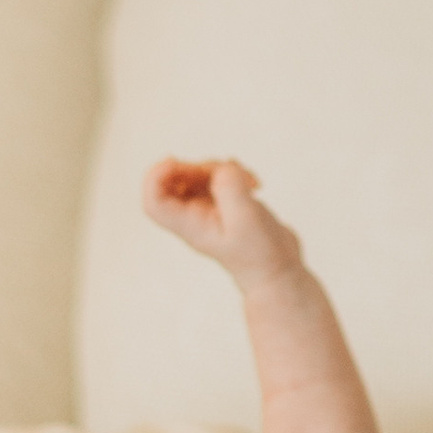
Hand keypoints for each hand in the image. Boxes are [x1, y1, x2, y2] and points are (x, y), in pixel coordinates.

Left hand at [142, 155, 304, 288]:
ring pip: (198, 175)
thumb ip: (230, 187)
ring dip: (222, 169)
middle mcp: (193, 216)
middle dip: (197, 167)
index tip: (175, 162)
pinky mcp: (224, 203)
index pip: (155, 203)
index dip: (156, 177)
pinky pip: (218, 177)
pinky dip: (235, 172)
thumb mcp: (245, 218)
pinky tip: (253, 184)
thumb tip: (221, 168)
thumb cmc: (259, 253)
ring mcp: (208, 209)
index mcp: (189, 225)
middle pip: (174, 182)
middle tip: (223, 172)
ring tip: (249, 181)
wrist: (277, 271)